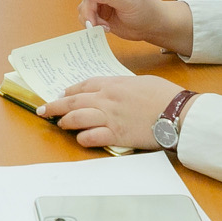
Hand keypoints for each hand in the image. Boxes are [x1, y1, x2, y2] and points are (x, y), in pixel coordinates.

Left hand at [38, 75, 185, 151]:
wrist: (178, 112)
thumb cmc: (165, 95)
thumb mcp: (141, 82)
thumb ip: (123, 86)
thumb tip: (115, 91)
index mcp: (113, 84)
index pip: (85, 84)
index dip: (70, 90)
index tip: (63, 93)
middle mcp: (107, 99)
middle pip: (74, 101)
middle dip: (55, 105)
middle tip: (43, 109)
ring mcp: (110, 117)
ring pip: (77, 118)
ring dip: (65, 121)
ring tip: (59, 124)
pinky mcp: (117, 135)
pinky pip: (92, 137)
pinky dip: (83, 138)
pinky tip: (80, 138)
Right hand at [75, 0, 192, 52]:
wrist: (153, 27)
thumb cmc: (146, 10)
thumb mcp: (128, 0)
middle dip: (87, 8)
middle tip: (93, 21)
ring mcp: (102, 2)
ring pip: (83, 6)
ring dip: (89, 18)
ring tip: (103, 27)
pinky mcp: (100, 16)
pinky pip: (87, 18)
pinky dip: (92, 24)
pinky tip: (106, 29)